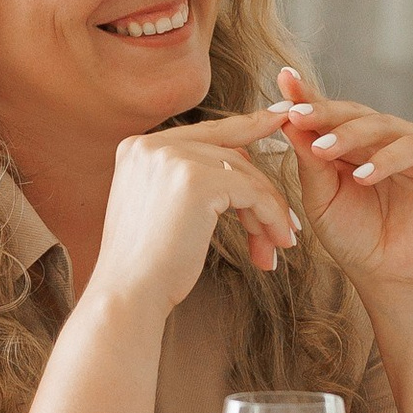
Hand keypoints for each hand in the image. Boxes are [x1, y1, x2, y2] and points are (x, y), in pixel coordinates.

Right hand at [92, 113, 299, 324]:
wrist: (128, 295)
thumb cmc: (146, 266)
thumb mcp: (161, 208)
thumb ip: (186, 178)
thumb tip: (239, 166)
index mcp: (138, 147)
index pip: (205, 132)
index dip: (246, 125)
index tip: (277, 117)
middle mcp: (152, 144)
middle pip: (230, 154)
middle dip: (262, 192)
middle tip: (284, 229)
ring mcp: (173, 158)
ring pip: (245, 174)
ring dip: (269, 210)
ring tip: (280, 244)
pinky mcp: (196, 180)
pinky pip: (252, 192)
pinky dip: (270, 217)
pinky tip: (275, 243)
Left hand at [268, 68, 412, 295]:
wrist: (391, 277)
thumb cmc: (354, 238)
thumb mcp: (322, 197)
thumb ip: (309, 160)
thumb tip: (287, 118)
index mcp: (353, 142)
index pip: (329, 113)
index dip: (307, 96)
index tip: (282, 79)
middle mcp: (385, 136)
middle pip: (352, 113)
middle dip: (322, 113)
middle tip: (296, 115)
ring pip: (380, 125)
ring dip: (349, 135)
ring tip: (322, 150)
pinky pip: (412, 148)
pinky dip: (386, 160)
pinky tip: (363, 177)